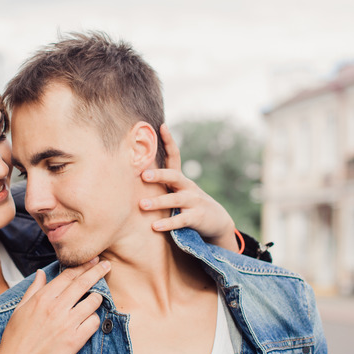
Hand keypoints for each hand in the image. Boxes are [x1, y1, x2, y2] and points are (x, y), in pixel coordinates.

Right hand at [0, 259, 106, 353]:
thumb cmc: (15, 338)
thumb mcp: (20, 309)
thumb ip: (33, 289)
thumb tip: (41, 273)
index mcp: (42, 298)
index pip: (68, 276)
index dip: (82, 266)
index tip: (92, 260)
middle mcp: (56, 308)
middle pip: (83, 283)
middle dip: (97, 271)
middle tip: (106, 265)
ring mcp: (67, 324)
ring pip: (92, 302)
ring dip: (97, 296)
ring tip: (98, 295)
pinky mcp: (74, 340)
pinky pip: (94, 323)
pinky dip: (95, 318)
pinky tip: (90, 318)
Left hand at [138, 124, 238, 251]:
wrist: (217, 221)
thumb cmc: (189, 204)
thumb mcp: (177, 191)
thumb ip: (162, 183)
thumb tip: (136, 169)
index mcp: (180, 179)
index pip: (175, 156)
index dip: (169, 141)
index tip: (162, 126)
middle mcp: (187, 187)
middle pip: (173, 177)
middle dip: (158, 174)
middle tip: (143, 175)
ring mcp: (193, 202)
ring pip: (175, 199)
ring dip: (158, 202)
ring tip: (142, 205)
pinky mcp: (196, 218)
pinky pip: (180, 220)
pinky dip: (167, 223)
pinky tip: (154, 226)